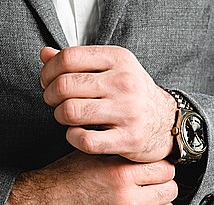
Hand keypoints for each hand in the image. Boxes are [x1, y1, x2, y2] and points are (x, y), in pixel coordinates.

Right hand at [0, 151, 177, 204]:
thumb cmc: (65, 179)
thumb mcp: (96, 155)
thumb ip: (125, 155)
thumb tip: (149, 154)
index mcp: (122, 175)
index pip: (167, 170)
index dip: (160, 168)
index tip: (155, 170)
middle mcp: (127, 202)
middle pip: (170, 191)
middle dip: (162, 186)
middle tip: (151, 185)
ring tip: (144, 201)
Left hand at [40, 46, 176, 162]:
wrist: (168, 123)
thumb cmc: (132, 95)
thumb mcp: (112, 69)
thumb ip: (78, 62)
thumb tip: (44, 54)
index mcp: (119, 59)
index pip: (68, 58)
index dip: (48, 71)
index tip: (48, 81)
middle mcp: (125, 82)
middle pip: (64, 85)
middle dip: (50, 96)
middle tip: (54, 102)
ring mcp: (128, 112)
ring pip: (70, 112)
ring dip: (59, 116)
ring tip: (65, 117)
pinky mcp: (128, 139)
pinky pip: (85, 140)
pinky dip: (72, 138)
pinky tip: (76, 134)